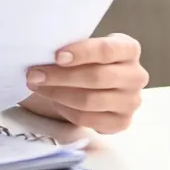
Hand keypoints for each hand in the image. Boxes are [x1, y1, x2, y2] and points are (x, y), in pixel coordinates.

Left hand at [23, 33, 147, 133]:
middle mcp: (136, 75)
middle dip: (61, 76)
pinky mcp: (122, 122)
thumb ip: (69, 47)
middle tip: (34, 74)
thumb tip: (41, 52)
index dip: (81, 53)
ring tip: (37, 86)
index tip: (56, 56)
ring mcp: (131, 101)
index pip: (107, 50)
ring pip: (91, 100)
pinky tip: (54, 101)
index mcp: (128, 48)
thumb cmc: (82, 59)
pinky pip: (89, 119)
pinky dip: (66, 110)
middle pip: (97, 77)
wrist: (87, 84)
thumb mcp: (80, 47)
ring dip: (58, 94)